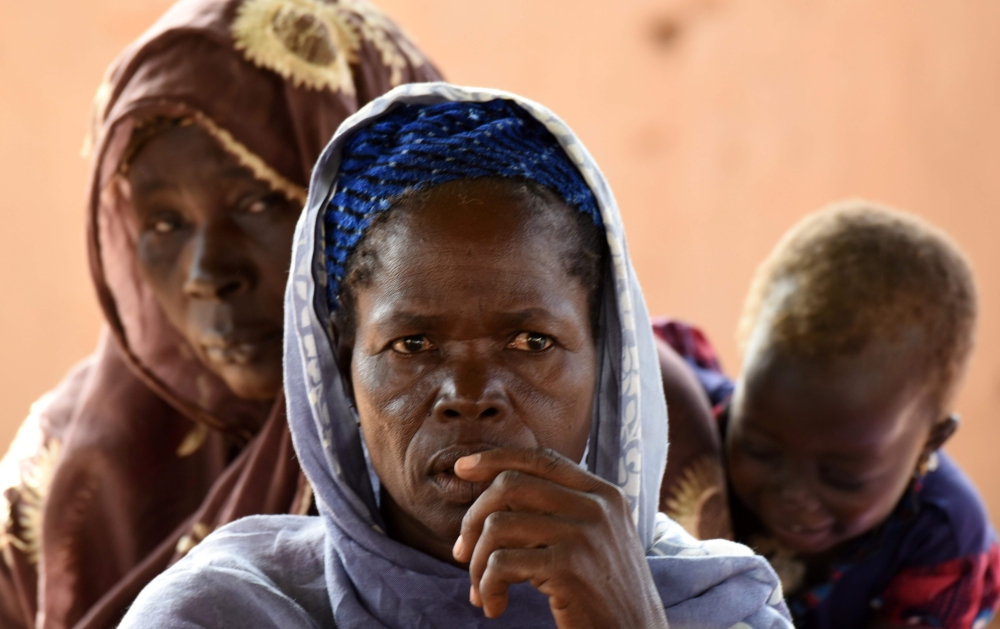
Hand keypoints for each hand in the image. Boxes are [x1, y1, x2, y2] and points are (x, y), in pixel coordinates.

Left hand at [451, 448, 668, 628]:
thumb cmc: (607, 593)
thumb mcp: (594, 538)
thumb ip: (560, 510)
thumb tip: (496, 492)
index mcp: (603, 493)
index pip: (540, 459)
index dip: (496, 458)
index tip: (462, 468)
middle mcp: (596, 506)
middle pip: (510, 484)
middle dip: (473, 518)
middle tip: (461, 552)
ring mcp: (583, 535)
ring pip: (498, 524)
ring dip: (475, 562)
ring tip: (480, 589)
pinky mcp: (569, 568)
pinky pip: (501, 563)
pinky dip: (487, 586)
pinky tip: (494, 605)